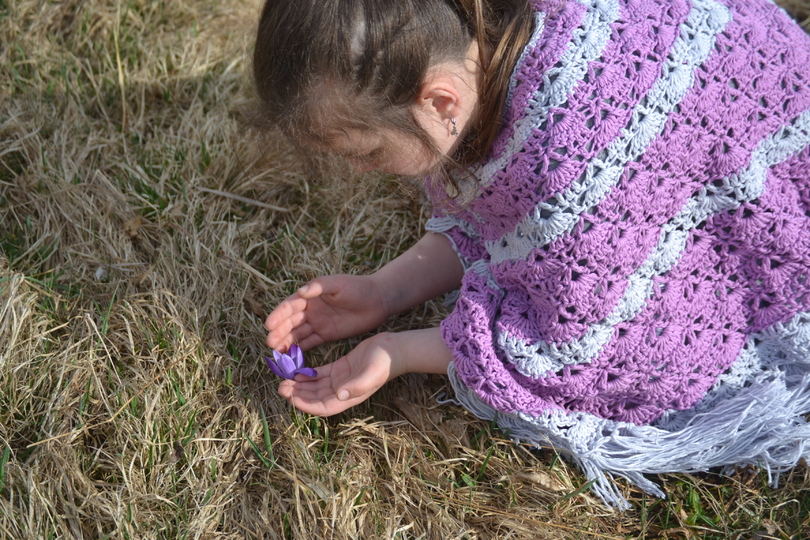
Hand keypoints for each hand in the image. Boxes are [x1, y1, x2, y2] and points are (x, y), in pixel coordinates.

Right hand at [265, 274, 388, 351]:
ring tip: (276, 352)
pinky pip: (309, 342)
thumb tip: (301, 291)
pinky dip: (299, 349)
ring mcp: (318, 322)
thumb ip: (320, 286)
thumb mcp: (339, 284)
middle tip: (270, 343)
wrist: (378, 300)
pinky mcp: (326, 334)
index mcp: (311, 295)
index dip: (279, 314)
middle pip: (290, 321)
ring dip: (286, 342)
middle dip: (279, 331)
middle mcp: (311, 309)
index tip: (269, 324)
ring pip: (297, 333)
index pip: (290, 305)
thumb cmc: (359, 287)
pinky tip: (290, 357)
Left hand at [278, 333, 403, 415]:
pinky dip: (308, 375)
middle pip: (315, 398)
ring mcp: (340, 381)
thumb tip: (339, 395)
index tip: (291, 397)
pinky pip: (320, 375)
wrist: (394, 350)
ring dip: (300, 385)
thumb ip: (356, 386)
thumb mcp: (371, 374)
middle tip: (281, 386)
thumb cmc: (384, 363)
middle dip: (298, 394)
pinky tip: (297, 371)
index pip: (322, 407)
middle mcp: (342, 392)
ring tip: (285, 380)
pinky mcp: (340, 369)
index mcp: (348, 397)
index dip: (305, 405)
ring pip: (315, 387)